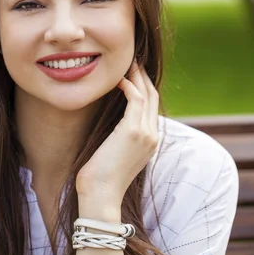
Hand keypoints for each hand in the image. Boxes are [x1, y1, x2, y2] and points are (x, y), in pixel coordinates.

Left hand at [76, 59, 159, 206]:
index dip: (143, 87)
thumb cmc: (101, 176)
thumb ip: (118, 136)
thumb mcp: (114, 152)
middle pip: (153, 96)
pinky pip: (136, 99)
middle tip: (131, 60)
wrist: (101, 194)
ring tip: (125, 63)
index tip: (131, 73)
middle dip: (143, 76)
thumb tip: (108, 122)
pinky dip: (128, 86)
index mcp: (150, 141)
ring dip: (136, 75)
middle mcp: (152, 136)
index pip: (151, 107)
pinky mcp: (133, 131)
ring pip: (146, 94)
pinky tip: (117, 79)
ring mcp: (146, 133)